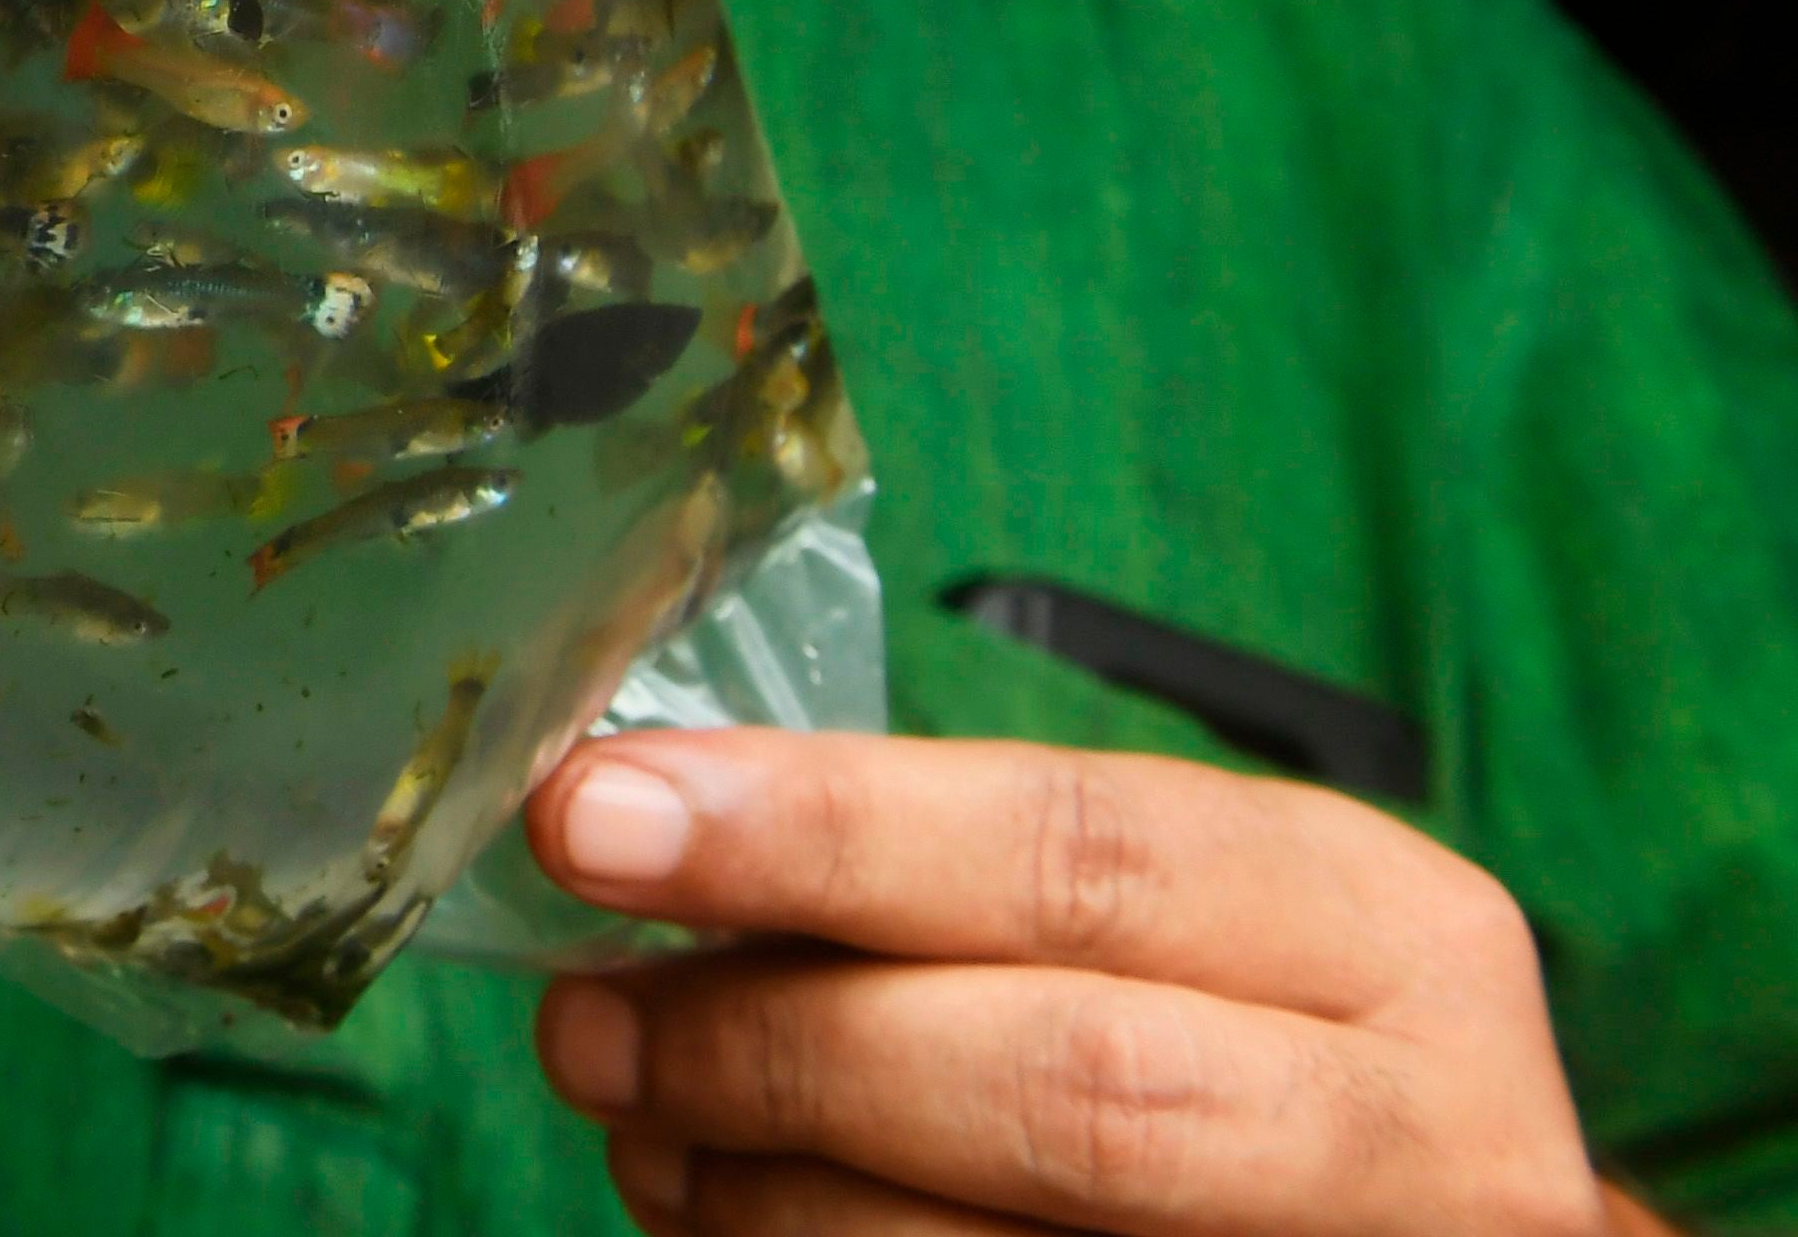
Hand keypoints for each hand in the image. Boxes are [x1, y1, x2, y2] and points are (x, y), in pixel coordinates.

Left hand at [520, 729, 1643, 1235]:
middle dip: (778, 1045)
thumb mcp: (1173, 932)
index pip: (1075, 853)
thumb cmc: (1246, 1054)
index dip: (816, 831)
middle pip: (1057, 1084)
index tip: (597, 814)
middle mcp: (1420, 1129)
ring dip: (766, 1194)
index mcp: (1384, 934)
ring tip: (645, 1128)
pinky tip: (722, 1221)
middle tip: (588, 1024)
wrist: (1383, 1224)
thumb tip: (656, 835)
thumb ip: (960, 887)